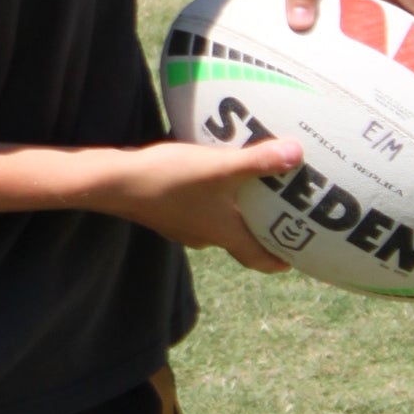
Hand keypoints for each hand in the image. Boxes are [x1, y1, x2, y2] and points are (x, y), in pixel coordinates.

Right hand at [80, 138, 299, 273]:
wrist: (114, 183)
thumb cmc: (169, 180)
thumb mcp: (219, 167)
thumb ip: (257, 161)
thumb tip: (297, 152)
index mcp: (223, 234)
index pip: (259, 259)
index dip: (280, 260)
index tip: (298, 257)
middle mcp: (204, 236)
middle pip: (240, 241)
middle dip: (261, 230)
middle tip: (282, 214)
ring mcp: (182, 225)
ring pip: (218, 223)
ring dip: (236, 212)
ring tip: (251, 190)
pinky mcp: (165, 210)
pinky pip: (198, 209)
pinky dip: (212, 199)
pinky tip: (211, 176)